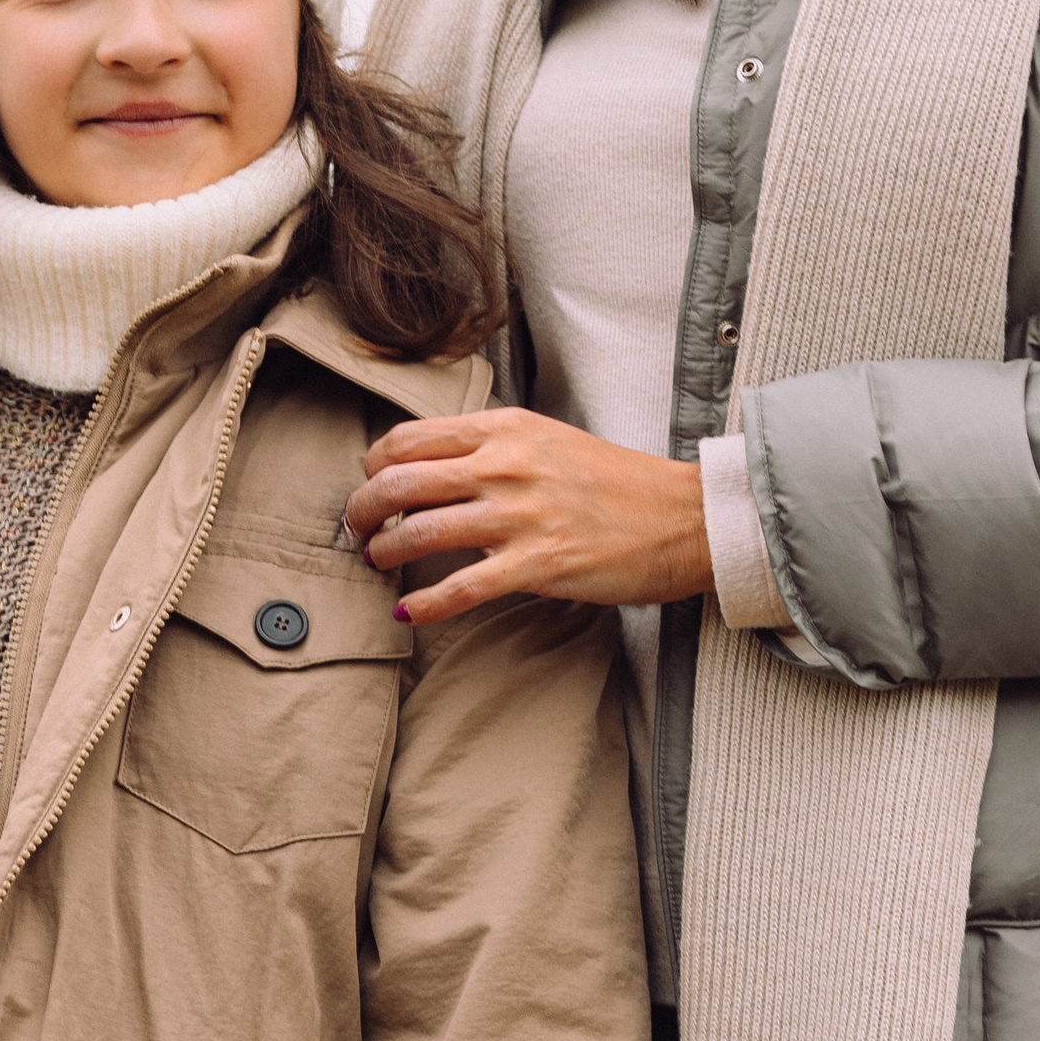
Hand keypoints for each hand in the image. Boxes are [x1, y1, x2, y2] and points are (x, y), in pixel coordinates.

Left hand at [343, 410, 712, 630]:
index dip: (373, 467)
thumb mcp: (547, 439)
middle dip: (361, 511)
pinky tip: (408, 611)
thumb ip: (491, 446)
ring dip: (383, 552)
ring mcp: (520, 516)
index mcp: (504, 429)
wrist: (683, 517)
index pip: (407, 438)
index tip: (371, 487)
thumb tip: (431, 465)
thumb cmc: (616, 482)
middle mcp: (505, 465)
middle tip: (356, 530)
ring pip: (418, 532)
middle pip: (397, 482)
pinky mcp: (537, 565)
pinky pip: (460, 589)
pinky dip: (424, 604)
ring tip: (378, 563)